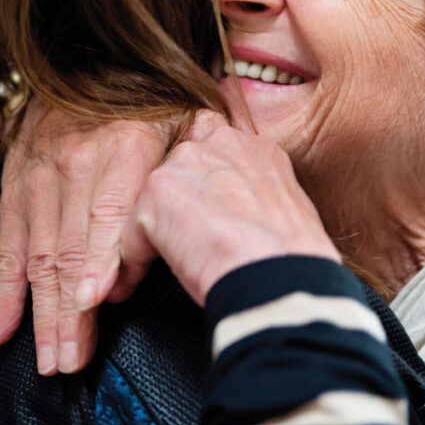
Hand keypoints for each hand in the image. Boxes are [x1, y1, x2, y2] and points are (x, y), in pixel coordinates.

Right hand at [0, 102, 166, 374]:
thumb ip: (187, 166)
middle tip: (71, 359)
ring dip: (40, 311)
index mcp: (125, 141)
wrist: (88, 53)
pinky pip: (7, 242)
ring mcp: (39, 170)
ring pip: (37, 252)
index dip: (99, 258)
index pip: (107, 209)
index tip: (93, 302)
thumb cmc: (154, 95)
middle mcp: (76, 157)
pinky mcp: (15, 180)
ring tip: (49, 358)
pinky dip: (3, 290)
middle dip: (68, 308)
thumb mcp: (187, 115)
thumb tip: (170, 234)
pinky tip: (2, 331)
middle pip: (69, 243)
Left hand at [120, 111, 340, 306]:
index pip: (213, 153)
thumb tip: (239, 216)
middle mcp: (220, 142)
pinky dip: (134, 259)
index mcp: (255, 148)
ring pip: (152, 201)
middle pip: (177, 172)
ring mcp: (186, 164)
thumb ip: (254, 197)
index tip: (206, 220)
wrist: (282, 282)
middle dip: (175, 208)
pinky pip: (131, 231)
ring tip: (162, 268)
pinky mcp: (158, 192)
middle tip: (185, 247)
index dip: (204, 189)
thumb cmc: (292, 264)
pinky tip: (143, 282)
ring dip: (154, 234)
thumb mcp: (287, 211)